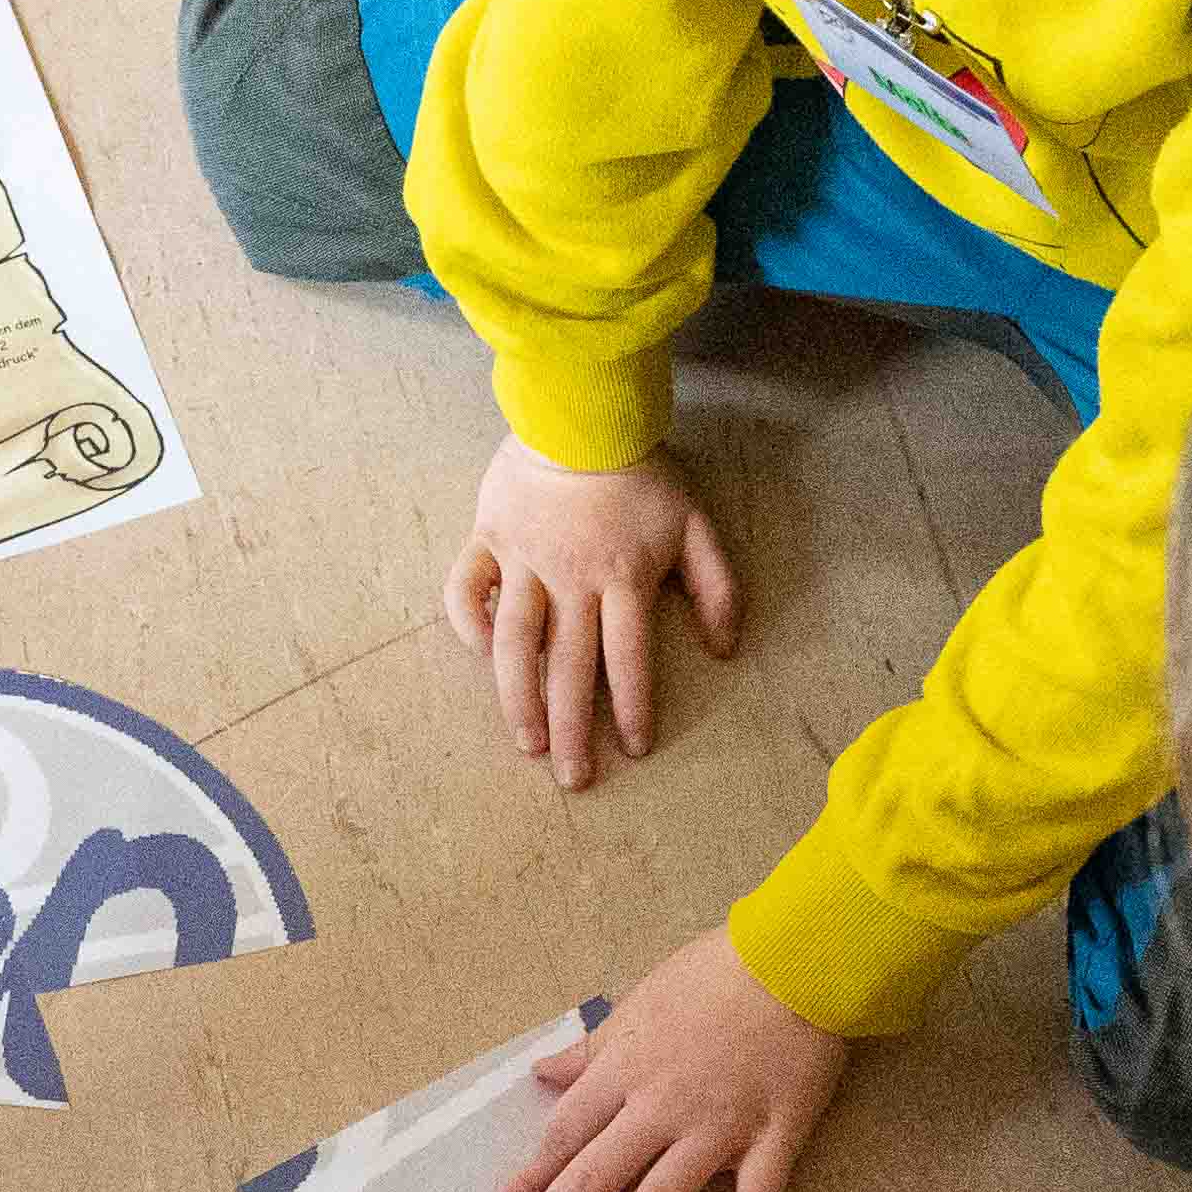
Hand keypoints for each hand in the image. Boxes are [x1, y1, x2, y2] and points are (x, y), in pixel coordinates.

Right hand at [448, 438, 739, 790]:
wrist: (580, 412)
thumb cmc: (641, 470)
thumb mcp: (696, 522)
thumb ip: (717, 585)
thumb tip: (725, 648)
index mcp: (623, 578)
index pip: (629, 659)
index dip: (634, 709)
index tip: (635, 749)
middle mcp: (570, 580)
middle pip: (571, 668)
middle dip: (575, 730)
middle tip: (574, 779)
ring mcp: (523, 562)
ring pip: (515, 644)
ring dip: (519, 699)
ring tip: (527, 742)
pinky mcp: (488, 539)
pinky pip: (466, 590)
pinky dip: (468, 624)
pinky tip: (481, 657)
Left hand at [499, 924, 851, 1191]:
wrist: (796, 956)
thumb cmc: (715, 973)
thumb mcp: (638, 1003)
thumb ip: (590, 1050)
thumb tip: (541, 1074)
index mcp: (624, 1071)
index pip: (563, 1136)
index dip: (529, 1178)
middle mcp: (660, 1108)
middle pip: (593, 1178)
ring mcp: (717, 1128)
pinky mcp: (774, 1137)